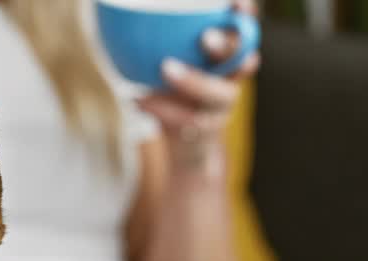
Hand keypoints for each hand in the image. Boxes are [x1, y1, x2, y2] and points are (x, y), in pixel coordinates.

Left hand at [134, 0, 260, 171]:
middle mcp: (231, 79)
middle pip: (240, 59)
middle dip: (225, 46)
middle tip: (206, 37)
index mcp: (226, 57)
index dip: (244, 16)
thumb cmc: (176, 92)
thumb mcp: (175, 65)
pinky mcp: (206, 131)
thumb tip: (124, 15)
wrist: (187, 141)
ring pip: (217, 95)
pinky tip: (138, 99)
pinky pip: (187, 121)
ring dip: (193, 80)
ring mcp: (221, 107)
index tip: (235, 3)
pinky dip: (161, 109)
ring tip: (166, 67)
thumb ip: (167, 46)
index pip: (243, 31)